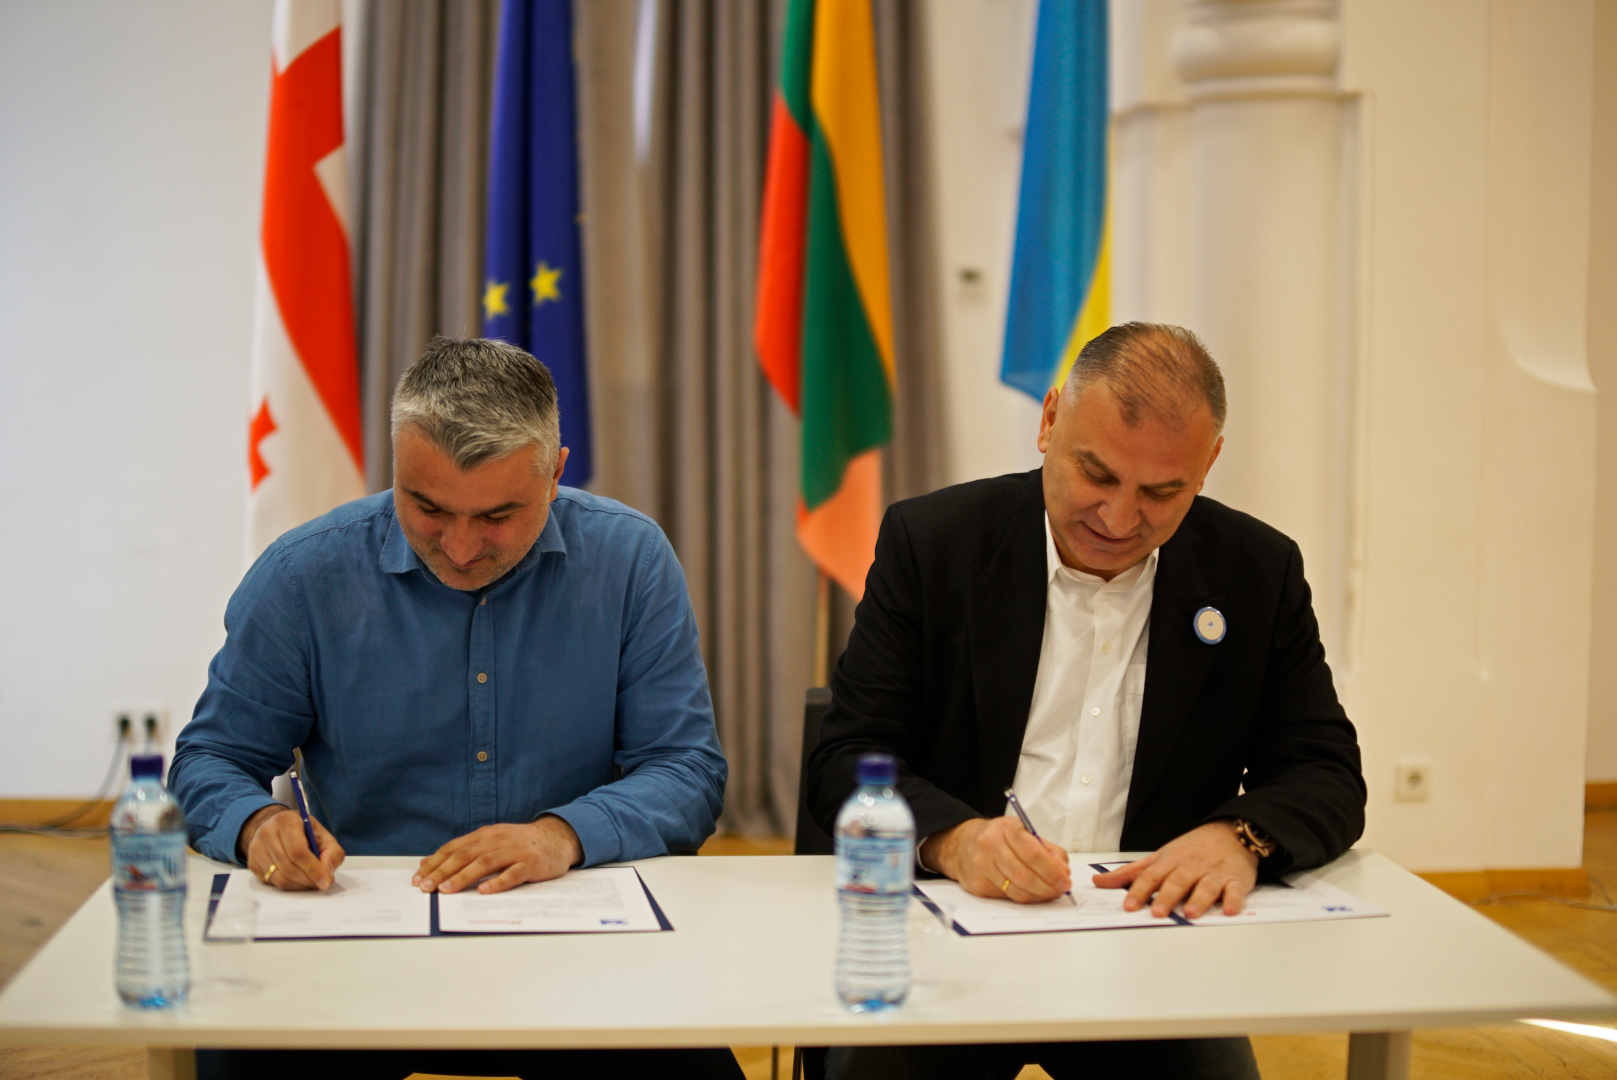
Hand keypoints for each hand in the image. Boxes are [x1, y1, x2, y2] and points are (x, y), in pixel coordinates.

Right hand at [240, 804, 344, 891]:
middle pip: (288, 867)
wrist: (275, 827)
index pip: (298, 851)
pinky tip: (297, 879)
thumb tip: (328, 873)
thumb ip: (332, 852)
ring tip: (311, 882)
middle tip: (320, 884)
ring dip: (299, 885)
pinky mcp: (252, 863)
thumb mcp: (322, 835)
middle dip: (308, 880)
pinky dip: (288, 885)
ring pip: (279, 878)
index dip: (313, 869)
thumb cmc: (302, 832)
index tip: (325, 882)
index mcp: (286, 821)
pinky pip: (271, 882)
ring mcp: (256, 848)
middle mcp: (267, 833)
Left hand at [413, 816, 583, 894]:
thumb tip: (427, 862)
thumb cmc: (520, 844)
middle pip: (465, 855)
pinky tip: (485, 891)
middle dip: (443, 872)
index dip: (435, 863)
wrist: (557, 837)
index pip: (454, 848)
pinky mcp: (531, 864)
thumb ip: (462, 851)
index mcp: (485, 835)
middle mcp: (497, 840)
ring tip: (446, 890)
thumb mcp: (490, 841)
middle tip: (426, 888)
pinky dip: (498, 882)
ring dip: (463, 877)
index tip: (418, 879)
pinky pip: (513, 873)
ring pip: (485, 863)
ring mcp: (514, 851)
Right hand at [920, 817, 1070, 903]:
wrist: (963, 843)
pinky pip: (1006, 897)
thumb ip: (1048, 850)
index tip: (1065, 879)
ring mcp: (982, 865)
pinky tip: (1030, 893)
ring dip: (1038, 896)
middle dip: (1048, 887)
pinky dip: (1023, 898)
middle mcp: (991, 845)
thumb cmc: (998, 838)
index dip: (1052, 870)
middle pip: (1025, 875)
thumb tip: (1063, 871)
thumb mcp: (1024, 833)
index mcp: (1006, 829)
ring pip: (1016, 890)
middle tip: (1060, 890)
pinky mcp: (977, 884)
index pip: (1032, 852)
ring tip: (1049, 893)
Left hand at [1091, 821, 1257, 917]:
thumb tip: (1099, 882)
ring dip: (1198, 900)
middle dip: (1166, 897)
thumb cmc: (1191, 848)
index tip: (1128, 906)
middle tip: (1157, 912)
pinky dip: (1233, 899)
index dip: (1139, 891)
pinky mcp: (1235, 879)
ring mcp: (1213, 873)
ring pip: (1205, 886)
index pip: (1151, 877)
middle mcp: (1190, 867)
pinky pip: (1235, 890)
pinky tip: (1230, 909)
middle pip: (1177, 882)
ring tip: (1189, 913)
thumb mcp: (1159, 856)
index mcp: (1170, 862)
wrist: (1230, 832)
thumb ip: (1131, 873)